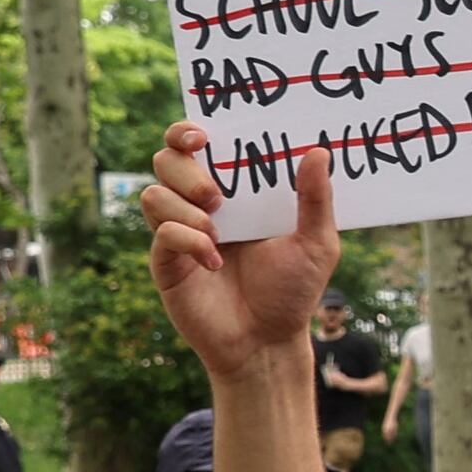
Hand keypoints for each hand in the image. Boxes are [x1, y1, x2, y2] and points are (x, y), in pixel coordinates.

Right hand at [141, 126, 335, 378]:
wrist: (269, 340)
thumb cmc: (293, 290)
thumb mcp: (316, 243)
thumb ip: (315, 199)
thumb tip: (318, 151)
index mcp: (234, 193)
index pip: (196, 147)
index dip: (187, 132)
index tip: (203, 135)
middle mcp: (200, 207)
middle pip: (166, 161)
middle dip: (186, 170)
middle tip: (217, 195)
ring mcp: (179, 232)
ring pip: (154, 194)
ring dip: (186, 208)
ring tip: (219, 231)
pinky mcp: (167, 261)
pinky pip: (162, 233)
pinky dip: (188, 240)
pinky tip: (215, 259)